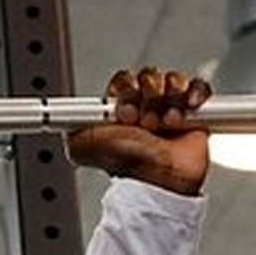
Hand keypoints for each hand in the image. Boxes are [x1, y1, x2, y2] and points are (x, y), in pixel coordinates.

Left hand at [67, 66, 212, 195]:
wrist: (159, 178)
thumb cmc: (126, 164)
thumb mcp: (82, 146)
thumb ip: (69, 128)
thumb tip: (57, 119)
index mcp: (120, 110)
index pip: (124, 79)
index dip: (126, 90)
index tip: (124, 111)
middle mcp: (144, 107)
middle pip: (150, 76)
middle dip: (147, 95)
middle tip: (144, 121)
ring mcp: (170, 108)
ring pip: (173, 80)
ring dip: (169, 99)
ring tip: (164, 124)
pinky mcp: (195, 112)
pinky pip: (198, 87)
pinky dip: (194, 94)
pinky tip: (184, 112)